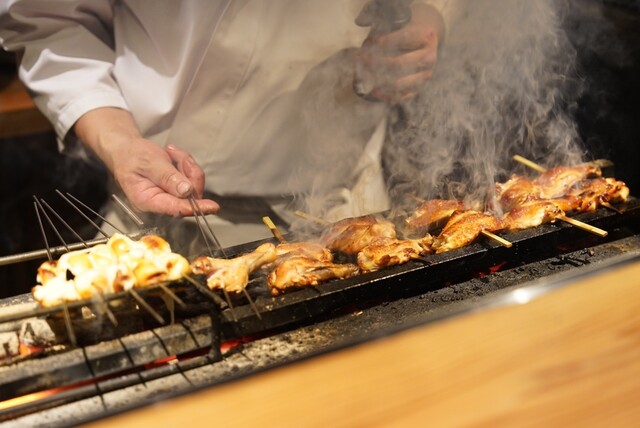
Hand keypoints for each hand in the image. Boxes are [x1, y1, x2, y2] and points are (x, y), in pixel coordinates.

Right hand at [74, 107, 218, 216]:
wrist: (127, 149)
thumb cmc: (132, 156)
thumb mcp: (149, 162)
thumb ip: (168, 177)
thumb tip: (186, 192)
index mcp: (148, 200)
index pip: (176, 208)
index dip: (195, 207)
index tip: (212, 207)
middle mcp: (160, 202)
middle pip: (190, 195)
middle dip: (189, 172)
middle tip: (178, 156)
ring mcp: (170, 197)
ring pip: (193, 185)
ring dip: (187, 165)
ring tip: (171, 153)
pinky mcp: (177, 190)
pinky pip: (192, 178)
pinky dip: (186, 164)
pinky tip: (173, 156)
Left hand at [354, 2, 444, 103]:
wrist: (417, 47)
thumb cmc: (402, 33)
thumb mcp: (395, 23)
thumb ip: (379, 18)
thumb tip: (359, 21)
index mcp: (426, 38)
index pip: (403, 39)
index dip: (381, 41)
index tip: (367, 43)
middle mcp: (429, 58)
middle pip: (398, 64)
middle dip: (374, 63)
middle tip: (360, 60)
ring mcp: (424, 77)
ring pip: (397, 84)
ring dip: (375, 80)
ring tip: (361, 74)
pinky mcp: (416, 91)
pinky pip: (397, 98)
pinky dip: (381, 95)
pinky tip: (370, 88)